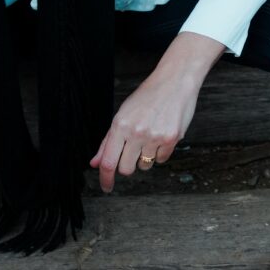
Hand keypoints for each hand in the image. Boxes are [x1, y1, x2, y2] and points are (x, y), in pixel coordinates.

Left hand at [89, 57, 203, 192]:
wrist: (174, 82)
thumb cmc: (147, 97)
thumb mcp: (122, 115)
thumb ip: (107, 142)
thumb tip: (95, 163)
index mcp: (120, 125)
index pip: (108, 161)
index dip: (105, 179)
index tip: (106, 187)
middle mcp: (136, 132)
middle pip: (126, 169)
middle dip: (127, 166)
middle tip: (132, 152)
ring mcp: (154, 136)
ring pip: (144, 165)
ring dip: (144, 157)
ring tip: (149, 137)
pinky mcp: (171, 139)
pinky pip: (161, 160)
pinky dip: (160, 152)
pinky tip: (161, 135)